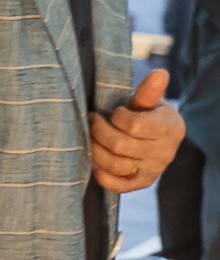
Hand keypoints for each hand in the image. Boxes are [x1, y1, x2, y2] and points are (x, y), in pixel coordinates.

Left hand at [92, 69, 184, 193]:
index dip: (116, 117)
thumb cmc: (147, 115)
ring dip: (94, 150)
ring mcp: (154, 170)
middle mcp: (165, 153)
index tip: (113, 112)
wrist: (156, 138)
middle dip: (98, 131)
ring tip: (88, 137)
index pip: (133, 126)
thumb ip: (149, 91)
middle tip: (91, 120)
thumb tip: (159, 73)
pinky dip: (101, 175)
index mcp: (170, 129)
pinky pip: (117, 185)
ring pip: (115, 164)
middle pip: (119, 145)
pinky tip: (94, 161)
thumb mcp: (149, 102)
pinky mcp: (142, 183)